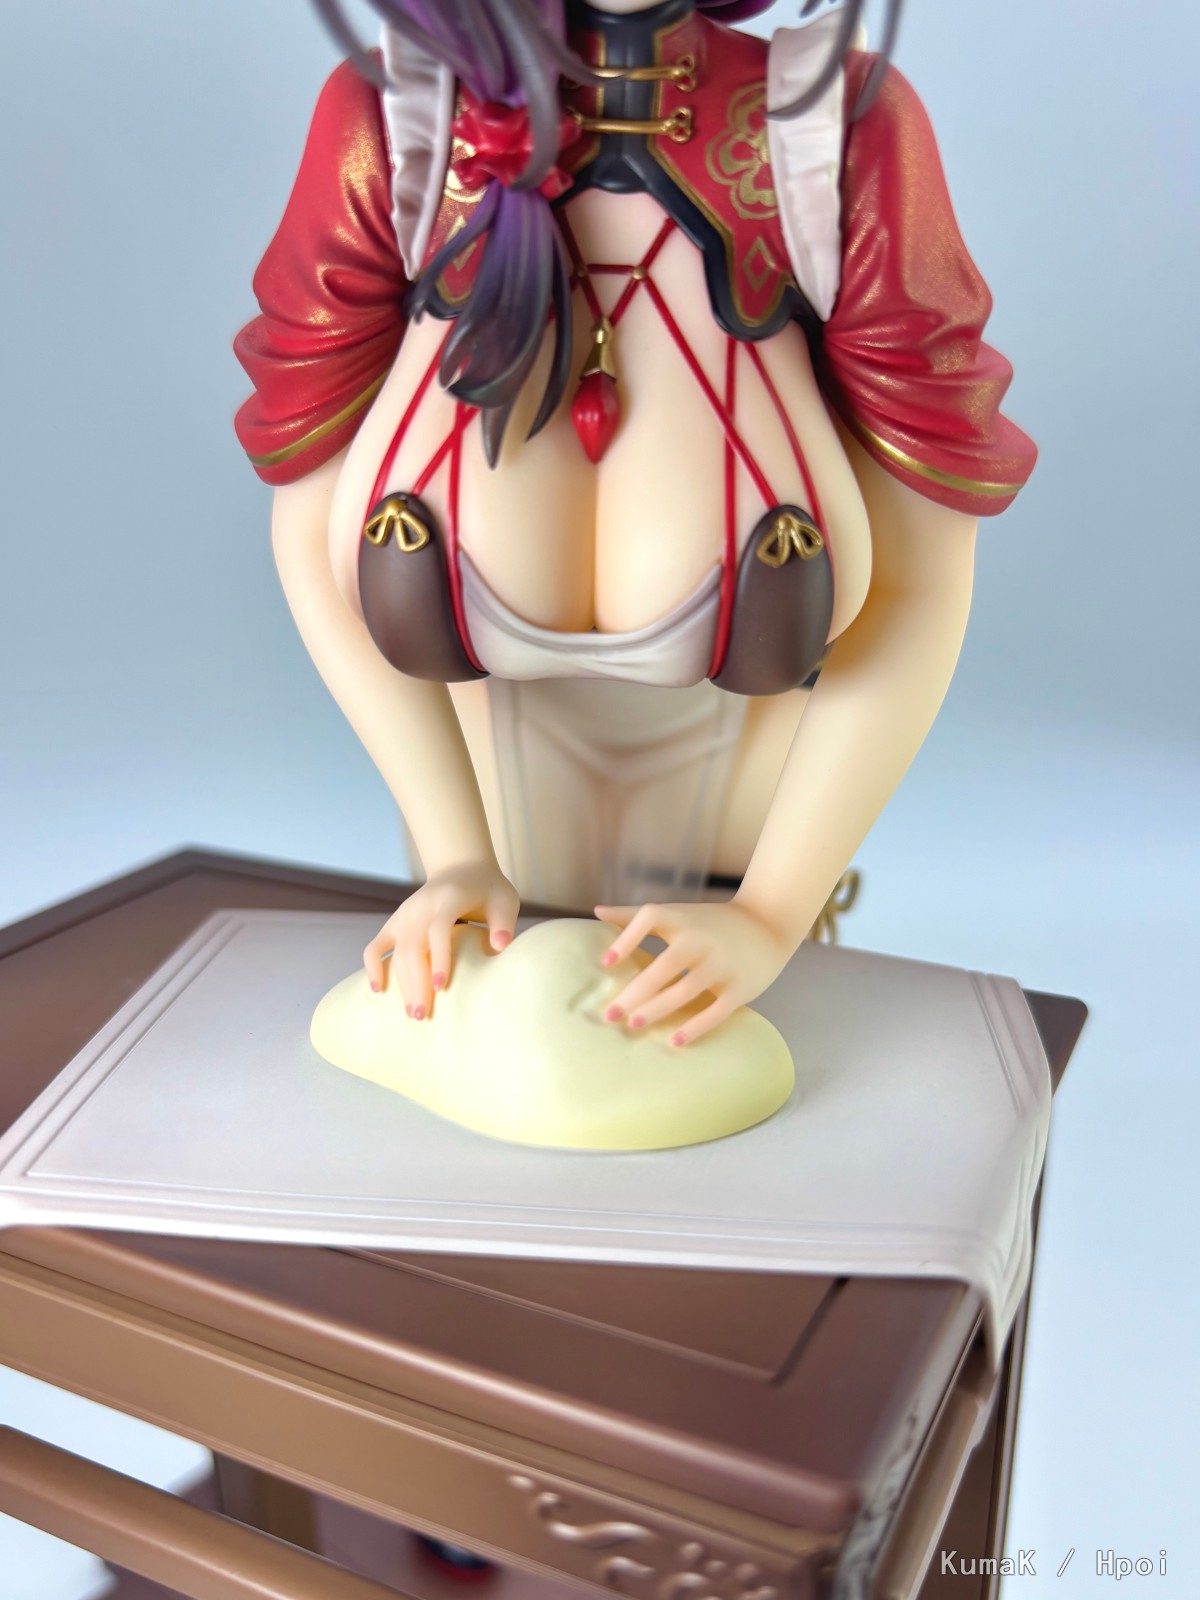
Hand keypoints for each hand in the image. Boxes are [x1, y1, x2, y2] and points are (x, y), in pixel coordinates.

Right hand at [365, 863, 518, 1018]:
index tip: (441, 988)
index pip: (439, 929)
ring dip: (401, 984)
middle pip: (413, 947)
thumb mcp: (504, 901)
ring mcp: (405, 915)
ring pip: (396, 952)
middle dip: (416, 983)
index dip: (439, 957)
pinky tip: (379, 990)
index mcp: (449, 899)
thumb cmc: (488, 891)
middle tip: (423, 1016)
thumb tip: (500, 947)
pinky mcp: (395, 922)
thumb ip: (503, 923)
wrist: (461, 868)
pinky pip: (375, 946)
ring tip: (413, 1014)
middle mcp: (421, 906)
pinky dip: (373, 967)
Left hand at [593, 899, 792, 1045]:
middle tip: (610, 1015)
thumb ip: (635, 916)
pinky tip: (675, 1041)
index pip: (650, 919)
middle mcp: (700, 940)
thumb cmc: (710, 922)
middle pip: (664, 966)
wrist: (768, 923)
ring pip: (686, 990)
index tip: (605, 964)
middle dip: (635, 992)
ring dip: (658, 1009)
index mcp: (681, 920)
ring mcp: (721, 964)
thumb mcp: (677, 913)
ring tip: (633, 1025)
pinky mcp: (739, 987)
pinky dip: (696, 1027)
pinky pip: (716, 1010)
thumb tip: (596, 911)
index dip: (626, 939)